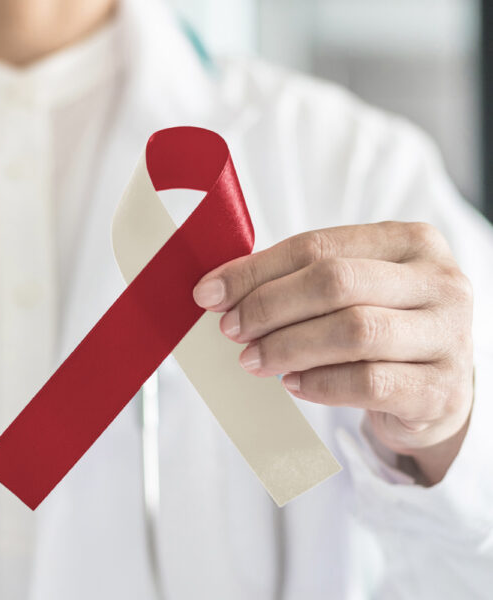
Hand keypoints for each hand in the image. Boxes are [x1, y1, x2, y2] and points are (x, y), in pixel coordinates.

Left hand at [192, 222, 473, 484]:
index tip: (209, 293)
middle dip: (270, 306)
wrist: (436, 392)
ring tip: (253, 360)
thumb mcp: (350, 292)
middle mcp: (439, 282)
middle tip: (231, 330)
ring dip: (288, 347)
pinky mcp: (440, 390)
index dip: (256, 270)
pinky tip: (292, 385)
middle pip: (336, 283)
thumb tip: (218, 289)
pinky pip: (370, 383)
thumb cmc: (380, 329)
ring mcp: (448, 336)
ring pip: (354, 332)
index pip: (318, 246)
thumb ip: (295, 280)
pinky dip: (320, 384)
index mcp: (410, 242)